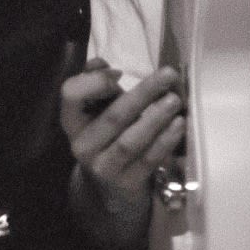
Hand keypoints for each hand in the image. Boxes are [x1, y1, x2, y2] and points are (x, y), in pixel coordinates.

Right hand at [60, 60, 183, 218]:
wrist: (109, 187)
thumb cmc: (110, 135)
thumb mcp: (102, 108)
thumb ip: (99, 83)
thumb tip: (99, 63)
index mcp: (74, 121)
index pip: (70, 96)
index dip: (94, 83)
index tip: (119, 73)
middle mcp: (83, 145)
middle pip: (113, 117)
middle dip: (143, 94)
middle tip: (169, 75)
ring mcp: (103, 167)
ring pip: (130, 141)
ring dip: (155, 119)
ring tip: (175, 101)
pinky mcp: (126, 183)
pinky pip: (147, 160)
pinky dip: (164, 142)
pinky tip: (179, 125)